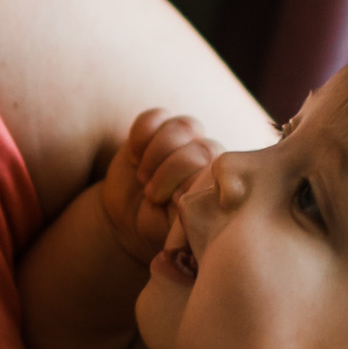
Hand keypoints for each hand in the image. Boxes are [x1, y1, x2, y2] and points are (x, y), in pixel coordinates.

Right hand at [100, 109, 222, 264]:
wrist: (127, 221)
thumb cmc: (156, 229)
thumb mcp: (178, 232)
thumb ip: (197, 217)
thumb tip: (206, 205)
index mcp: (219, 184)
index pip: (220, 171)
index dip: (192, 183)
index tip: (173, 202)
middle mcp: (208, 159)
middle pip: (204, 148)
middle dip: (172, 172)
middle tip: (152, 194)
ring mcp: (184, 141)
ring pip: (184, 127)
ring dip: (157, 154)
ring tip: (143, 178)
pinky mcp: (158, 128)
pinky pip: (156, 116)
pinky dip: (141, 135)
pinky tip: (134, 156)